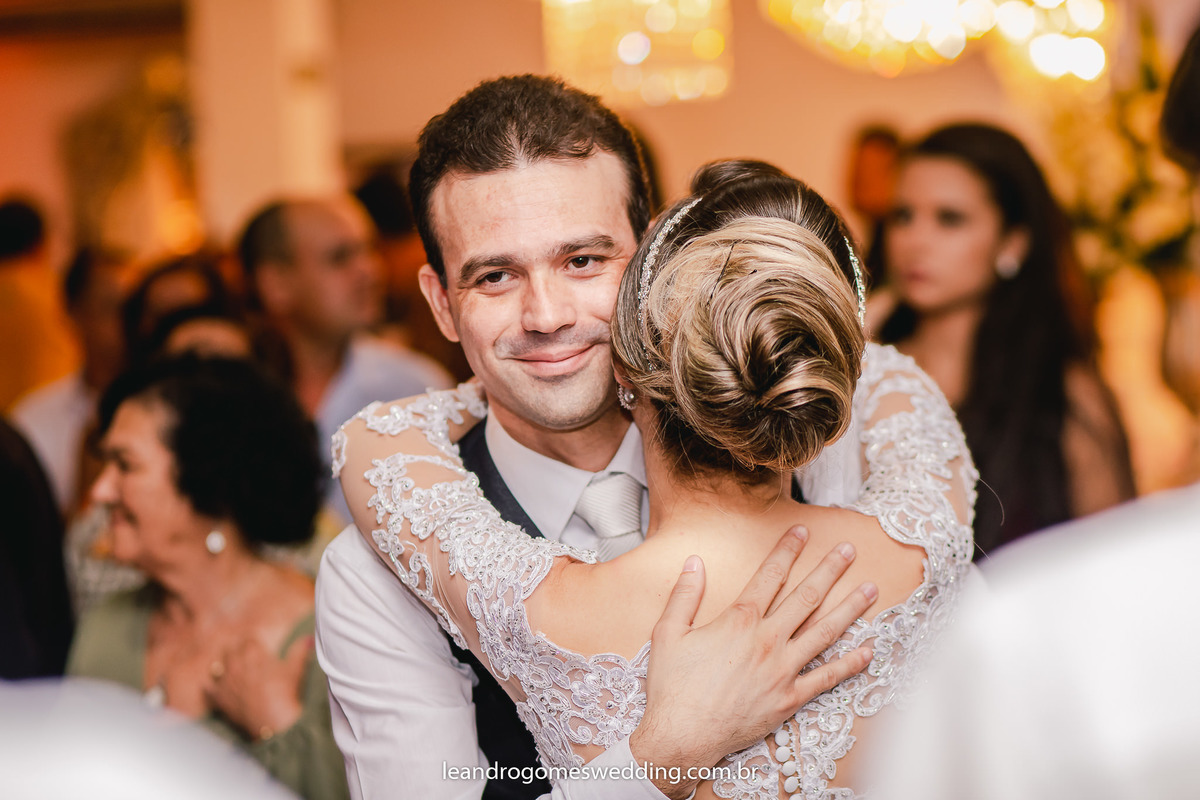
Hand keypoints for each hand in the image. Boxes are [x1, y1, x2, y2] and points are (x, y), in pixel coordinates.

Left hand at [206, 634, 309, 741]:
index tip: (260, 649)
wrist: (273, 722)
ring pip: (217, 665)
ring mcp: (224, 680)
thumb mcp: (295, 669)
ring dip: (224, 666)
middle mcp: (235, 663)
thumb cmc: (285, 693)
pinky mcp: (218, 697)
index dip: (254, 644)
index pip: (248, 640)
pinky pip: (206, 686)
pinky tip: (219, 687)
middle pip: (230, 650)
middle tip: (248, 660)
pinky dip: (211, 685)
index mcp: (253, 653)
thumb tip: (310, 638)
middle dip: (238, 653)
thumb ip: (300, 650)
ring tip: (233, 672)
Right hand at [629, 525, 875, 798]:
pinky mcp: (789, 699)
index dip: (787, 550)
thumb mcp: (667, 633)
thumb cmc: (671, 687)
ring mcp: (782, 670)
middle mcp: (767, 641)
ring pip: (824, 632)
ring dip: (849, 609)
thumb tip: (694, 562)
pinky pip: (827, 679)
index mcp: (739, 621)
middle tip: (848, 551)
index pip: (769, 575)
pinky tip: (867, 651)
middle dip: (829, 570)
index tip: (801, 532)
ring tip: (870, 590)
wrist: (681, 736)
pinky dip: (850, 665)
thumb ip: (684, 594)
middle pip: (806, 597)